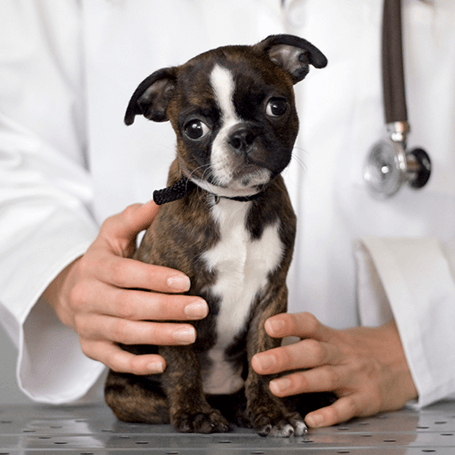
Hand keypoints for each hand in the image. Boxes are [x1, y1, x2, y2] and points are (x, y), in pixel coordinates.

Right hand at [43, 201, 207, 374]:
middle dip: (166, 309)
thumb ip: (134, 218)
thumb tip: (160, 200)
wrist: (72, 289)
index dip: (154, 278)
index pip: (125, 274)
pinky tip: (161, 363)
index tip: (185, 282)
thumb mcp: (113, 233)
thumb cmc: (103, 259)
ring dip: (158, 336)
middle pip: (128, 306)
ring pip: (123, 333)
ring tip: (190, 334)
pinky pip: (111, 359)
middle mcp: (88, 297)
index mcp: (95, 267)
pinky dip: (135, 364)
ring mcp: (88, 325)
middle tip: (200, 309)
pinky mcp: (91, 346)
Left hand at [251, 312, 416, 427]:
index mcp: (332, 337)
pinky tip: (312, 419)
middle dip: (285, 357)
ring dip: (300, 382)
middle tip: (259, 362)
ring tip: (275, 388)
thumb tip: (268, 338)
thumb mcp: (337, 337)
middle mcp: (342, 354)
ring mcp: (355, 376)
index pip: (310, 324)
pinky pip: (347, 408)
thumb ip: (309, 338)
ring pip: (326, 378)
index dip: (289, 323)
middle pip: (313, 352)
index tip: (269, 325)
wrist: (405, 359)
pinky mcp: (367, 399)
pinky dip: (330, 414)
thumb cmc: (359, 349)